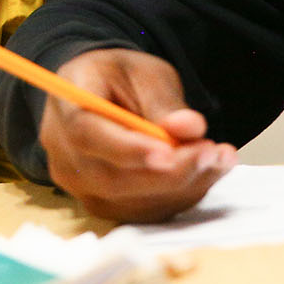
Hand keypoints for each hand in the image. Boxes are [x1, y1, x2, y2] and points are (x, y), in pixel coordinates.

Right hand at [37, 49, 234, 221]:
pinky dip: (181, 195)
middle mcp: (64, 154)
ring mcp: (81, 186)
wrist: (99, 94)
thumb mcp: (144, 72)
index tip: (169, 152)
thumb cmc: (118, 77)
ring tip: (218, 157)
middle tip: (211, 151)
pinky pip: (144, 211)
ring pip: (133, 201)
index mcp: (67, 106)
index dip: (127, 149)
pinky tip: (206, 170)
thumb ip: (164, 100)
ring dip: (183, 185)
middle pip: (112, 178)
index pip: (87, 135)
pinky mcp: (104, 204)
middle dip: (169, 172)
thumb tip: (189, 128)